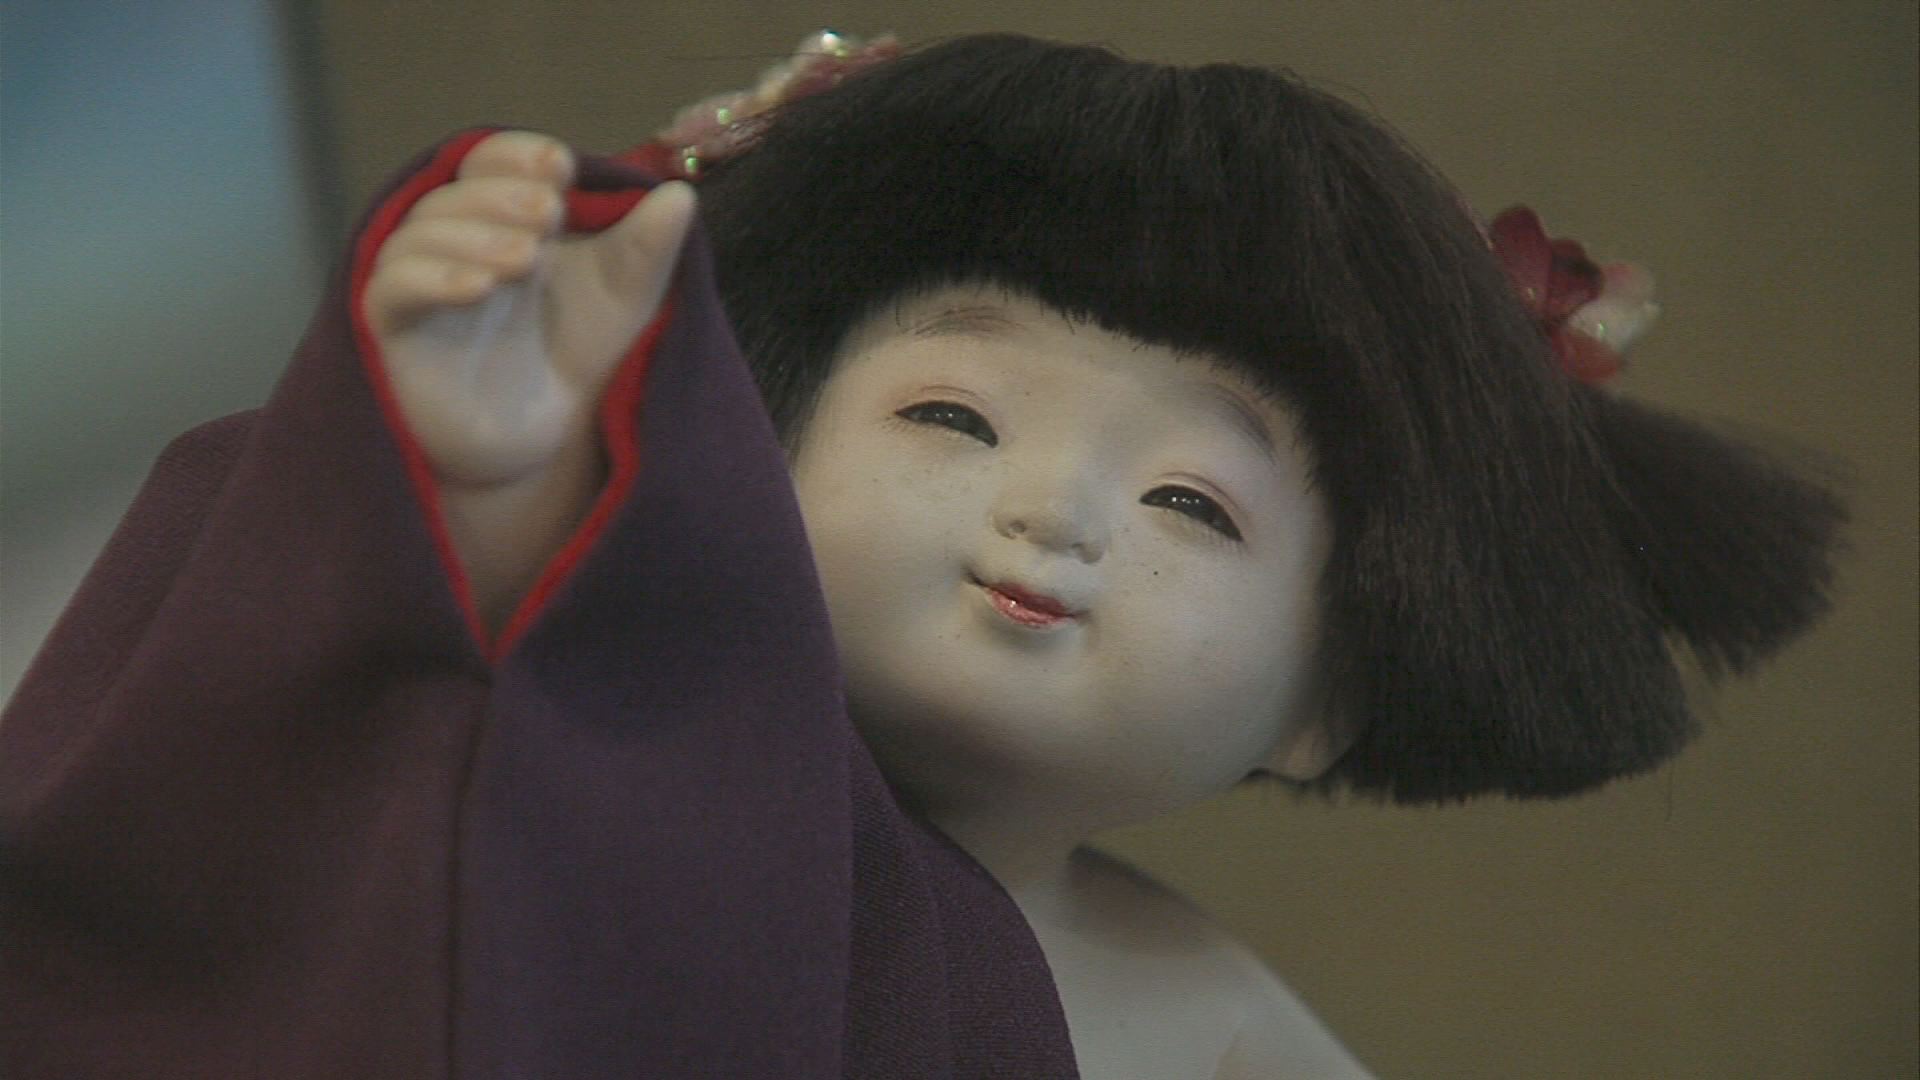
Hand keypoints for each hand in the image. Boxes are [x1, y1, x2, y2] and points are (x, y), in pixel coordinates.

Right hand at [365, 130, 697, 488]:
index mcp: (501, 219)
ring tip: (528, 257)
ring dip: (472, 236)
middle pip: (452, 195)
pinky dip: (430, 280)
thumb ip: (647, 250)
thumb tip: (680, 196)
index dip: (515, 156)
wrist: (550, 442)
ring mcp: (418, 287)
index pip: (486, 163)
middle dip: (500, 195)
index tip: (558, 165)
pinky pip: (390, 291)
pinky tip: (479, 288)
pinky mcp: (391, 333)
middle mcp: (452, 245)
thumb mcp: (625, 298)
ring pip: (417, 236)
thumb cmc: (579, 357)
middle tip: (549, 212)